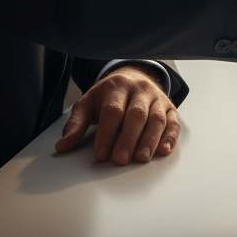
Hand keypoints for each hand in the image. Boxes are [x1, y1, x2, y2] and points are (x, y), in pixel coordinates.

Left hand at [55, 65, 179, 164]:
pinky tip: (164, 149)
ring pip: (156, 118)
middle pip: (136, 114)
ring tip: (141, 158)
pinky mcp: (169, 106)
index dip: (107, 133)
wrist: (132, 76)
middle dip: (128, 139)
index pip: (113, 111)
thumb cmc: (108, 96)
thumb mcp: (88, 104)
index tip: (101, 155)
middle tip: (121, 160)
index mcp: (117, 87)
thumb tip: (62, 146)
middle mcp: (140, 90)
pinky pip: (173, 121)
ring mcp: (157, 97)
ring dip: (150, 140)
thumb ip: (76, 124)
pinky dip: (170, 136)